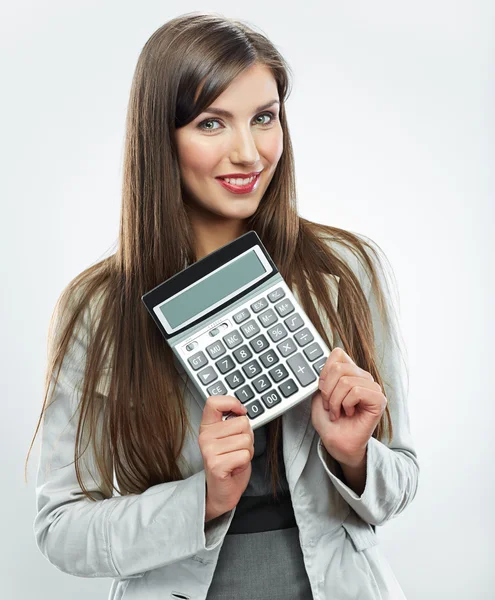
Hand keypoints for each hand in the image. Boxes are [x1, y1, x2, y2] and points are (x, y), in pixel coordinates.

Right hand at [198, 395, 254, 520]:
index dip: (232, 402)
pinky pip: (245, 454)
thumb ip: (233, 422)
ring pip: (246, 439)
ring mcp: (209, 451)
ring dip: (247, 451)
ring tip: (235, 459)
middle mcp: (205, 436)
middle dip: (247, 437)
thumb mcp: (229, 437)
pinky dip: (245, 462)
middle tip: (236, 449)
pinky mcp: (216, 465)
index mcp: (207, 426)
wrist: (221, 492)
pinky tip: (235, 467)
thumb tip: (242, 411)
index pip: (214, 402)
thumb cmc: (229, 463)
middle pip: (242, 422)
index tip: (240, 411)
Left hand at [311, 347, 386, 466]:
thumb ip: (325, 375)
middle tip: (329, 405)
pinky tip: (349, 413)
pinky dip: (346, 404)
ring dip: (335, 400)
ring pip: (346, 380)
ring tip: (338, 411)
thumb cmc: (330, 421)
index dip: (325, 371)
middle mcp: (362, 377)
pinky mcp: (378, 400)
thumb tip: (332, 359)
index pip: (338, 354)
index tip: (322, 389)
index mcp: (349, 373)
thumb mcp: (319, 394)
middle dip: (327, 390)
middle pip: (339, 367)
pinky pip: (357, 391)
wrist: (337, 443)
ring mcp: (372, 388)